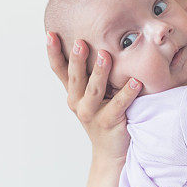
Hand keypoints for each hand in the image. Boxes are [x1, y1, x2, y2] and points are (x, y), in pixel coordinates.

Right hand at [46, 31, 141, 162]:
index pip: (59, 70)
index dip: (53, 53)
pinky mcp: (109, 123)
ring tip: (105, 55)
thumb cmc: (104, 116)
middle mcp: (78, 102)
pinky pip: (118, 105)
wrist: (111, 152)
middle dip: (77, 59)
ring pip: (94, 90)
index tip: (50, 34)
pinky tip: (135, 82)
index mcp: (73, 92)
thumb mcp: (93, 94)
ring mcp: (92, 114)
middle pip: (75, 77)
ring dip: (99, 72)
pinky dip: (127, 93)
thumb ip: (92, 74)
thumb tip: (101, 40)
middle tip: (80, 42)